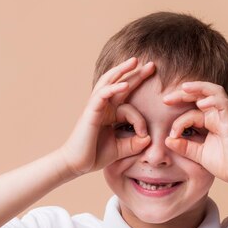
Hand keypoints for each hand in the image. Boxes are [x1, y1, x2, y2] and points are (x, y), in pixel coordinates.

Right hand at [59, 58, 153, 176]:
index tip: (145, 134)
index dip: (141, 115)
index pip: (129, 102)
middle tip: (151, 64)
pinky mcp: (90, 112)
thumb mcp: (122, 149)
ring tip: (135, 62)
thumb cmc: (96, 155)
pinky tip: (124, 84)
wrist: (77, 164)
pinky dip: (113, 88)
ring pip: (109, 82)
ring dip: (122, 71)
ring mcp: (96, 107)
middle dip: (135, 73)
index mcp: (110, 112)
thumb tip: (149, 138)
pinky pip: (102, 95)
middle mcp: (103, 106)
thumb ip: (135, 143)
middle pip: (119, 83)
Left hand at [162, 81, 227, 186]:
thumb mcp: (197, 154)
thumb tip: (167, 139)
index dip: (177, 119)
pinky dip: (212, 99)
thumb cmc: (223, 164)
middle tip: (165, 99)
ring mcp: (224, 117)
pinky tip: (201, 103)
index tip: (170, 135)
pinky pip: (223, 103)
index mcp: (208, 122)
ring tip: (184, 88)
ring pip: (213, 92)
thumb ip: (183, 146)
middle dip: (182, 94)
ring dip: (198, 87)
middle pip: (199, 95)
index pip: (190, 111)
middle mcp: (216, 116)